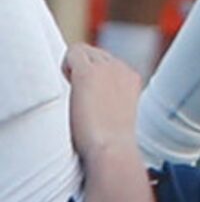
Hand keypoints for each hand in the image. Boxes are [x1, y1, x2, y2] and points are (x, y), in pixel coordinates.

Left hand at [64, 43, 141, 160]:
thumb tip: (95, 101)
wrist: (112, 151)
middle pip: (95, 54)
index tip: (90, 100)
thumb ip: (112, 101)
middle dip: (84, 71)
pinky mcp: (87, 73)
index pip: (108, 65)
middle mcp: (121, 68)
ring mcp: (105, 68)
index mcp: (131, 78)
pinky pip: (72, 53)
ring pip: (83, 50)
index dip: (95, 79)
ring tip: (72, 94)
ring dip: (74, 68)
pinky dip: (65, 65)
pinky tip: (66, 84)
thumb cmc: (111, 145)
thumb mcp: (119, 116)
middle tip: (78, 99)